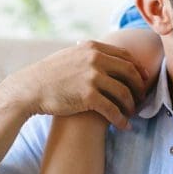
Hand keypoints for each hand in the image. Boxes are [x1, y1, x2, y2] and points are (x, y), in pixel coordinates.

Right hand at [2, 40, 150, 129]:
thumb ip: (90, 53)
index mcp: (93, 47)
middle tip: (141, 98)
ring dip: (131, 105)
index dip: (138, 69)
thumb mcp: (71, 54)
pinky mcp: (88, 96)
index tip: (143, 80)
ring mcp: (92, 77)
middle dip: (139, 87)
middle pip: (130, 72)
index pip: (126, 56)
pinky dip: (121, 119)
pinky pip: (112, 109)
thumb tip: (106, 54)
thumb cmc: (49, 74)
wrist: (29, 89)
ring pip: (124, 92)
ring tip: (132, 113)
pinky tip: (124, 126)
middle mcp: (96, 59)